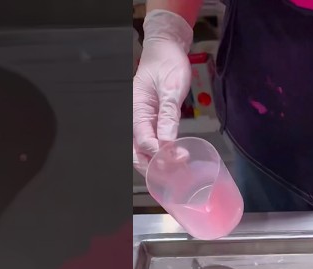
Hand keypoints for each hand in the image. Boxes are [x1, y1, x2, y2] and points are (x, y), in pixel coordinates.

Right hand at [133, 10, 193, 175]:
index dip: (159, 154)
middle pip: (138, 152)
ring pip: (144, 152)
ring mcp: (143, 121)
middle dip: (154, 168)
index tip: (177, 160)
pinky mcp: (152, 122)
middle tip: (176, 176)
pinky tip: (175, 162)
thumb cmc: (167, 63)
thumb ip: (168, 114)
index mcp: (136, 109)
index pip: (143, 141)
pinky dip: (162, 156)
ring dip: (158, 165)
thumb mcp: (171, 87)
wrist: (166, 49)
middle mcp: (135, 118)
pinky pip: (153, 144)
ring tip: (177, 174)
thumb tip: (168, 142)